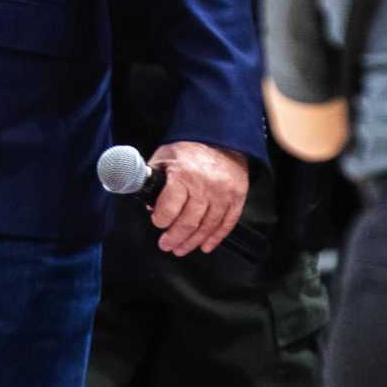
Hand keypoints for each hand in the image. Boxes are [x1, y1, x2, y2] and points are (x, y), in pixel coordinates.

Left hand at [145, 140, 249, 255]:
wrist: (221, 137)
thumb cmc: (189, 148)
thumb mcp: (165, 156)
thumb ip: (154, 179)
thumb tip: (150, 205)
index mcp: (183, 175)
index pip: (169, 208)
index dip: (160, 220)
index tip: (157, 222)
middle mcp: (204, 185)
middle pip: (188, 222)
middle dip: (174, 238)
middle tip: (166, 245)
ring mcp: (222, 193)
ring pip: (206, 227)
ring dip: (192, 242)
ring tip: (181, 249)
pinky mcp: (237, 197)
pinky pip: (227, 223)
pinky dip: (216, 238)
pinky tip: (205, 246)